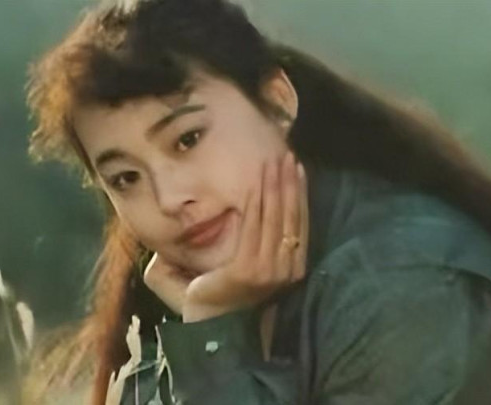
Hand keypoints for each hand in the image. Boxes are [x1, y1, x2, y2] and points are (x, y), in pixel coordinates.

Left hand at [143, 151, 308, 322]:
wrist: (206, 334)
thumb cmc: (214, 306)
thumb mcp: (224, 274)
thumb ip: (222, 250)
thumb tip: (192, 228)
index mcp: (287, 268)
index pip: (298, 224)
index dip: (298, 195)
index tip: (295, 170)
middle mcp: (285, 269)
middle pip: (291, 216)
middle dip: (289, 183)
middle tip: (287, 156)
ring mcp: (269, 269)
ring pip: (276, 217)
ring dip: (276, 186)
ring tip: (276, 161)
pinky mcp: (250, 269)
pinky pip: (254, 227)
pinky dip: (257, 202)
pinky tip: (257, 183)